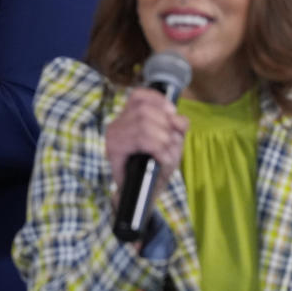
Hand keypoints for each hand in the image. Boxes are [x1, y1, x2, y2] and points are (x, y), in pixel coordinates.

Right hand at [105, 87, 187, 204]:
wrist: (142, 194)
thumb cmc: (155, 167)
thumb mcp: (172, 143)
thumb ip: (177, 127)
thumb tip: (177, 118)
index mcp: (128, 118)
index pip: (139, 96)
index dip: (158, 100)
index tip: (172, 113)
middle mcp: (117, 124)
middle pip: (145, 111)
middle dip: (164, 126)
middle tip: (170, 143)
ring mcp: (114, 136)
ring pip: (143, 125)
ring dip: (163, 140)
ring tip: (166, 154)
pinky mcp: (114, 150)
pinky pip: (142, 141)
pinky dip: (160, 150)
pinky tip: (163, 160)